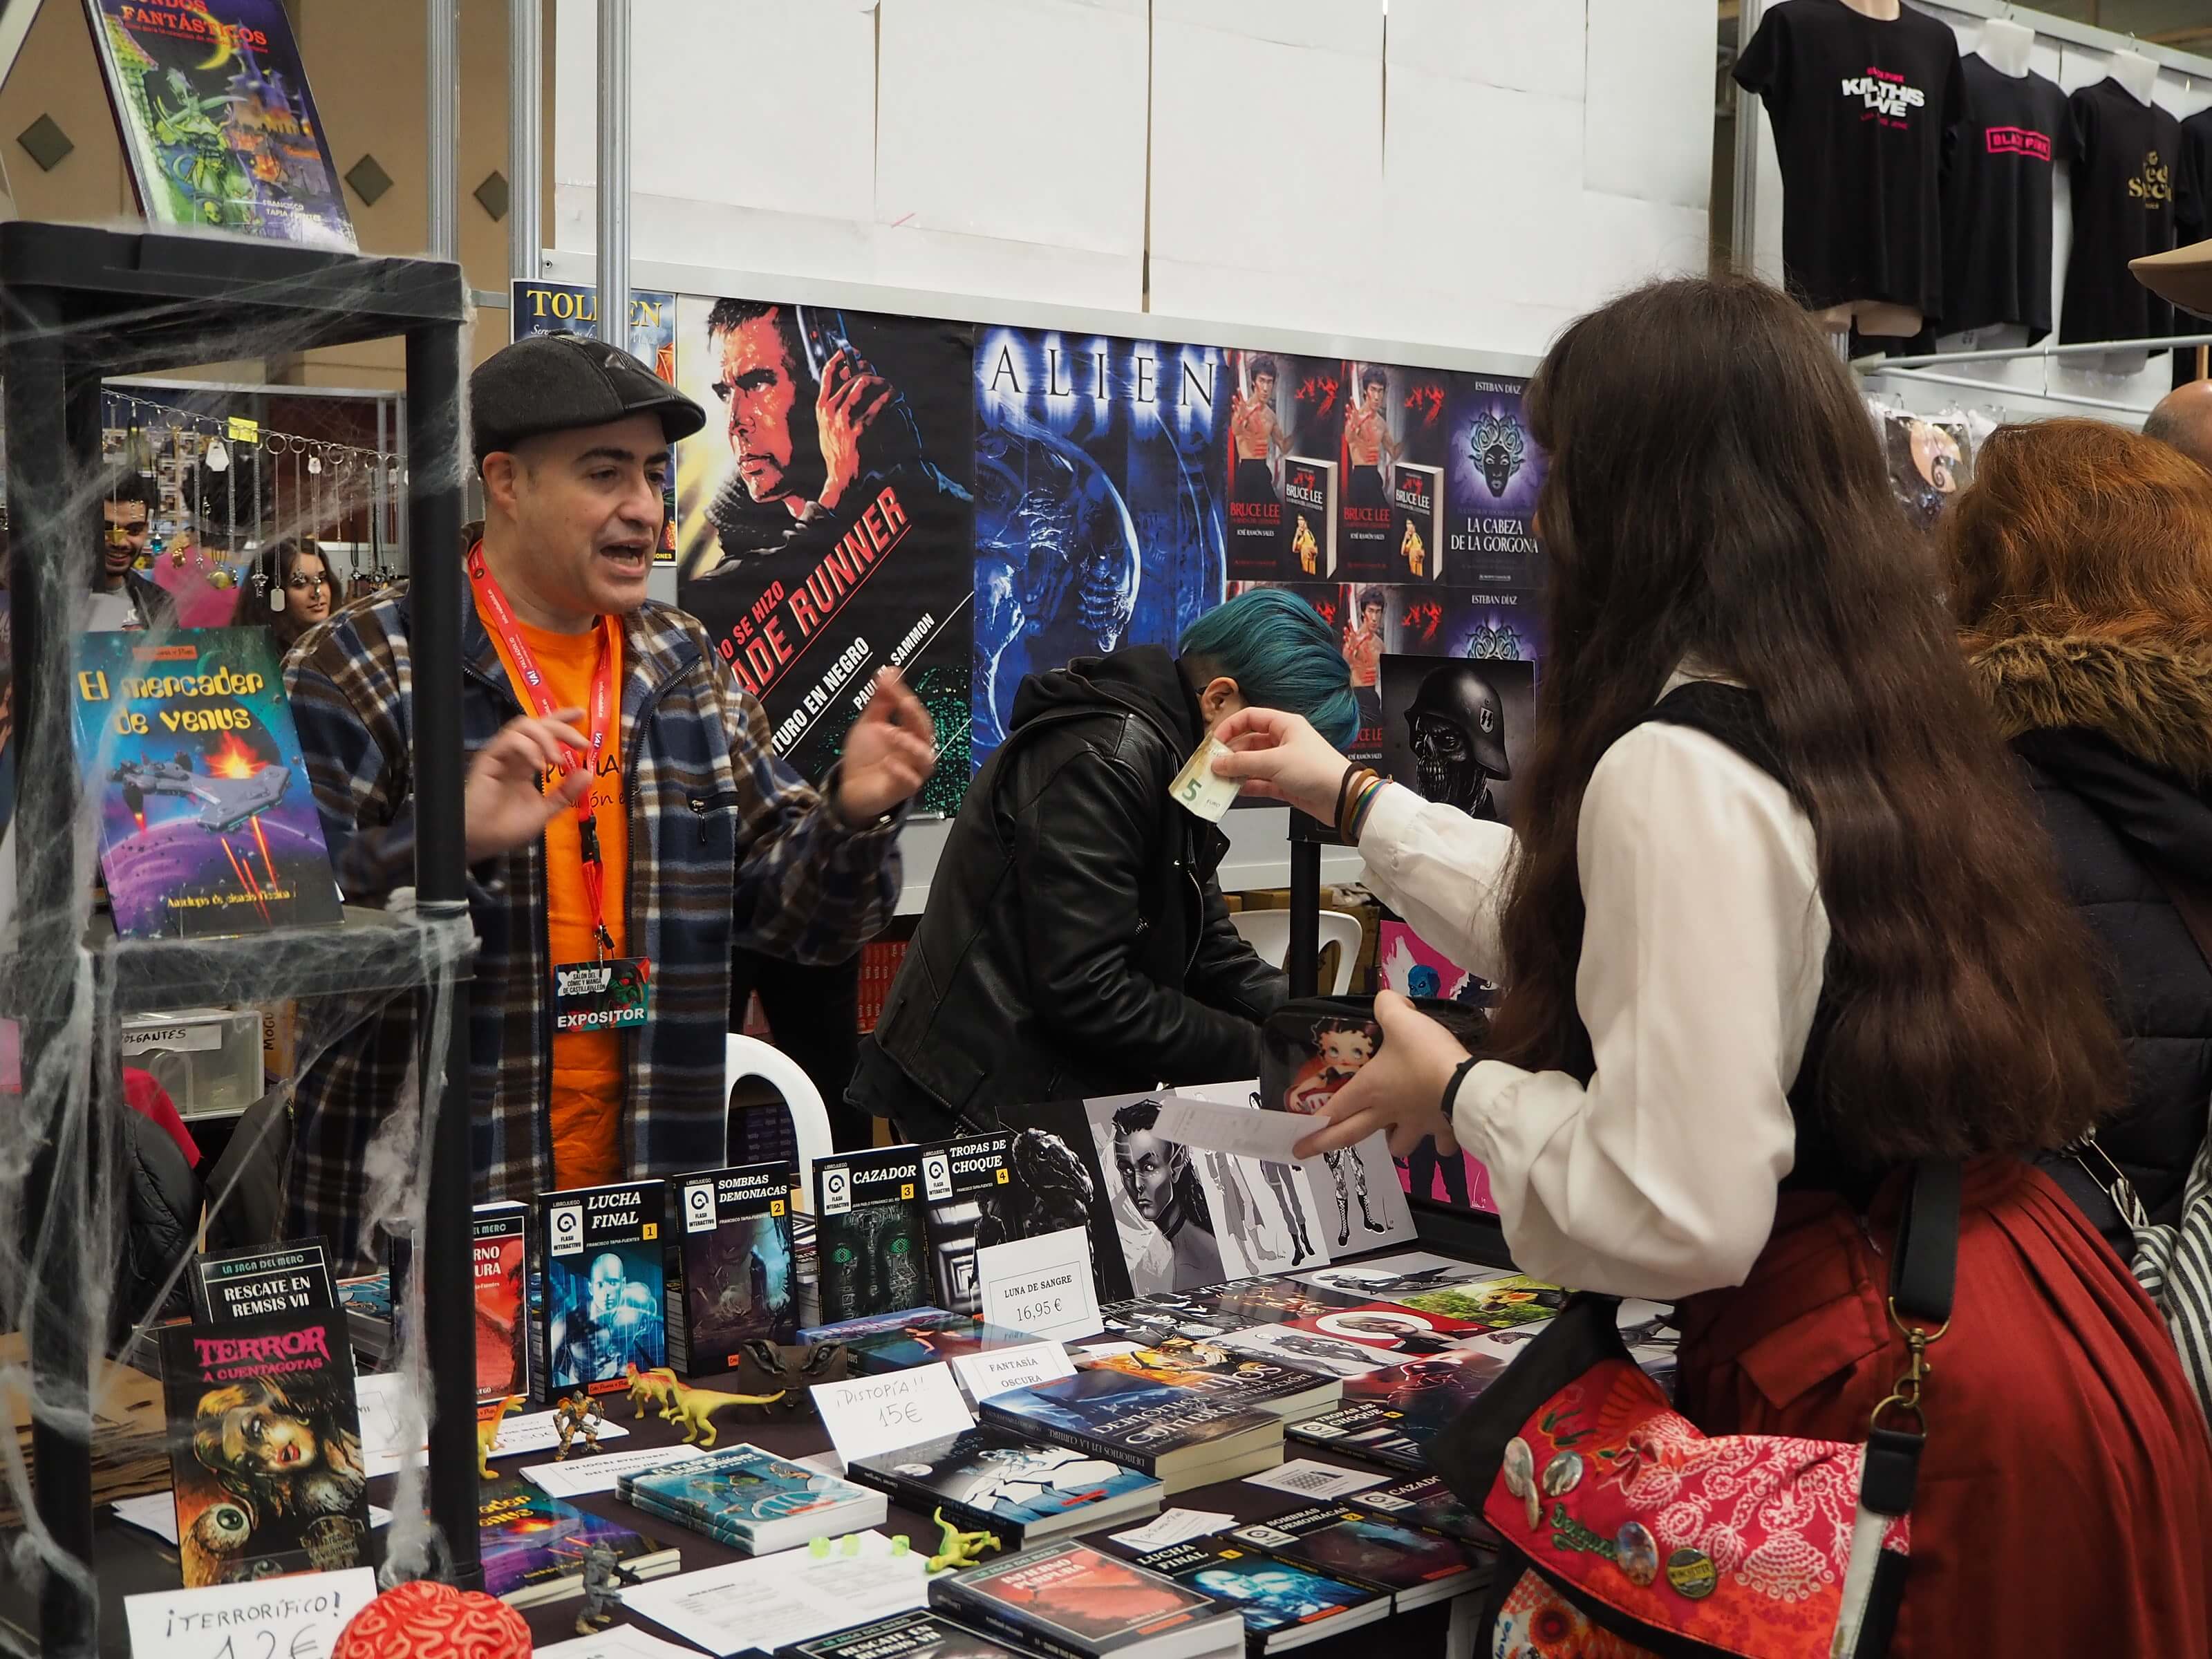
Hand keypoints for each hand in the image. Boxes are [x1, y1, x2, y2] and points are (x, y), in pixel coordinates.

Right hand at [464, 708, 591, 863]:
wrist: (481, 841)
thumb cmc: (506, 827)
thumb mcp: (544, 810)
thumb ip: (565, 793)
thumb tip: (588, 773)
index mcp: (526, 762)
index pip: (544, 732)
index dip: (561, 719)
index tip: (581, 714)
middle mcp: (514, 755)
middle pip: (537, 724)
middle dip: (562, 728)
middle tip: (582, 743)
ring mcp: (501, 755)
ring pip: (523, 726)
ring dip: (546, 738)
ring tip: (557, 760)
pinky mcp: (488, 759)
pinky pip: (510, 740)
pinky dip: (529, 748)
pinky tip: (539, 766)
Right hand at [814, 348, 896, 511]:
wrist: (841, 476)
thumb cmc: (837, 452)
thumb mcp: (826, 427)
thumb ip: (832, 407)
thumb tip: (846, 383)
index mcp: (821, 408)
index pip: (828, 374)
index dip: (840, 359)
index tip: (851, 353)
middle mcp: (830, 410)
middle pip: (851, 377)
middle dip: (869, 373)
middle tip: (880, 377)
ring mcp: (844, 418)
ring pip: (863, 384)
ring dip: (879, 381)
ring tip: (888, 386)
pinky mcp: (860, 427)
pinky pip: (877, 404)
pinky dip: (888, 398)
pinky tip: (893, 399)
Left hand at [835, 667, 936, 823]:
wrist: (851, 787)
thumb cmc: (866, 755)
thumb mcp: (870, 723)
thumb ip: (880, 700)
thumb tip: (889, 670)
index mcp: (910, 733)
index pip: (913, 711)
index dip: (903, 695)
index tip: (891, 679)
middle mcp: (915, 751)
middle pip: (925, 731)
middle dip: (914, 715)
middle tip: (902, 701)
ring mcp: (911, 771)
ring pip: (925, 758)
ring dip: (909, 744)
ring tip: (890, 733)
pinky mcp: (902, 790)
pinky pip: (911, 782)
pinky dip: (901, 772)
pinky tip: (888, 763)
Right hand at [1208, 707, 1355, 822]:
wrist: (1341, 797)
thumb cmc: (1316, 769)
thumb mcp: (1274, 762)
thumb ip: (1242, 763)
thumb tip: (1218, 763)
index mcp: (1285, 725)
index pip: (1250, 718)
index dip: (1230, 727)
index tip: (1214, 741)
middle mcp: (1284, 741)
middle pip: (1249, 742)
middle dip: (1230, 754)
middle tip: (1212, 765)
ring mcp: (1284, 763)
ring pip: (1253, 764)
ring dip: (1237, 772)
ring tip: (1219, 780)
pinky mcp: (1286, 783)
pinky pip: (1260, 782)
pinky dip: (1248, 786)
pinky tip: (1235, 790)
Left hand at [1293, 991, 1468, 1158]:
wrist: (1467, 1085)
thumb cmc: (1426, 1054)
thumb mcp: (1401, 1019)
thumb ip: (1387, 1006)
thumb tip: (1387, 1001)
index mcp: (1370, 1089)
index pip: (1334, 1109)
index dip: (1314, 1122)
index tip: (1296, 1136)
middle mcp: (1387, 1113)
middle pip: (1349, 1135)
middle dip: (1324, 1145)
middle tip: (1303, 1154)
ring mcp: (1415, 1125)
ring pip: (1396, 1146)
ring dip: (1392, 1142)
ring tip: (1393, 1133)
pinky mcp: (1442, 1130)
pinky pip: (1438, 1144)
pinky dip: (1438, 1142)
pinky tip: (1440, 1134)